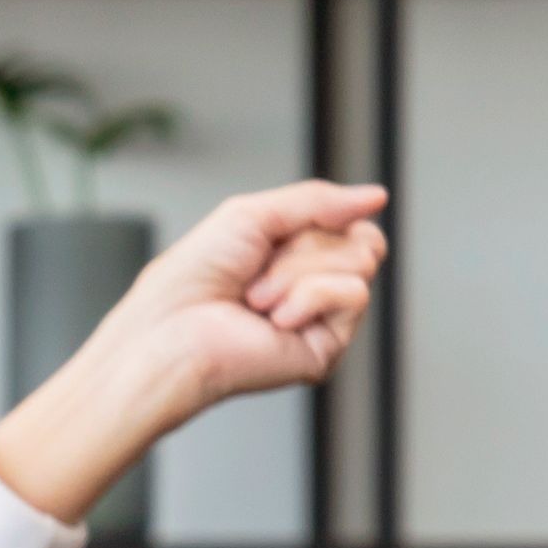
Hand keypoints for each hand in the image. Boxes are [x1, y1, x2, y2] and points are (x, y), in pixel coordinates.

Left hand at [0, 178, 391, 524]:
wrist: (169, 331)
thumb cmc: (191, 280)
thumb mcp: (253, 215)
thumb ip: (318, 201)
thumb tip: (378, 196)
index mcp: (294, 258)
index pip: (349, 223)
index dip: (323, 216)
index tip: (279, 234)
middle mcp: (311, 290)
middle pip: (359, 239)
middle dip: (304, 246)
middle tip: (258, 274)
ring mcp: (320, 321)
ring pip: (360, 262)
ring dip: (297, 272)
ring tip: (257, 299)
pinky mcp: (325, 350)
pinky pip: (354, 295)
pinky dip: (309, 296)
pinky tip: (273, 319)